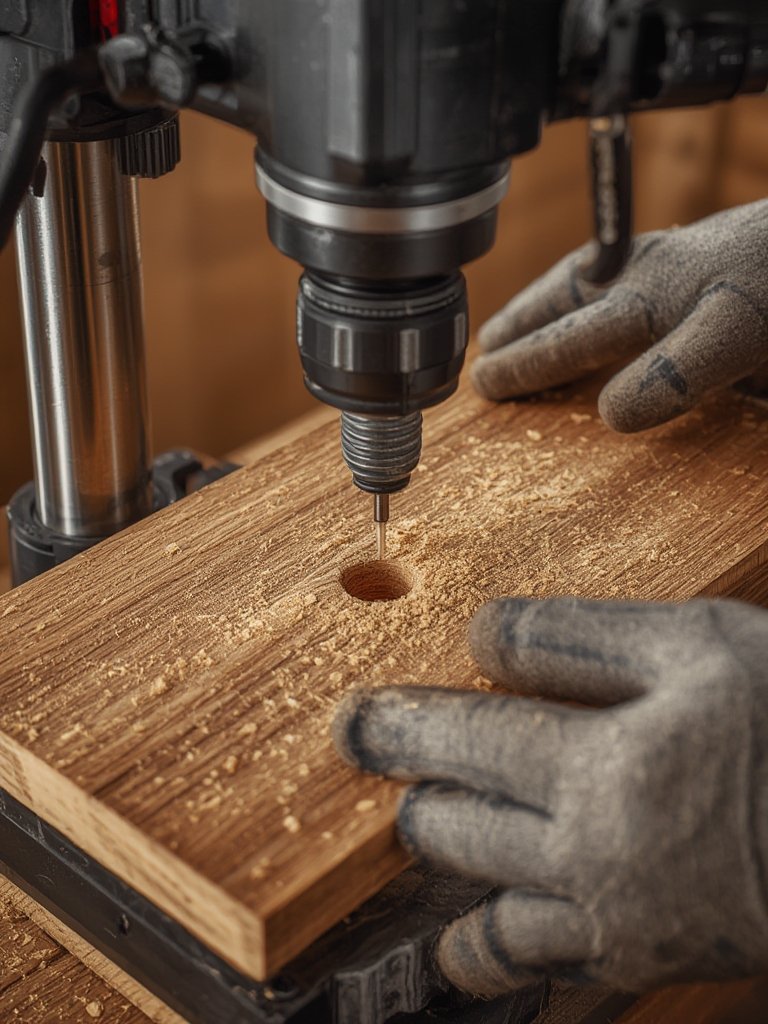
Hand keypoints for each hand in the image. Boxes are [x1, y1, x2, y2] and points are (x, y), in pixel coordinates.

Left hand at [333, 596, 767, 996]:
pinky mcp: (640, 958)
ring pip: (477, 901)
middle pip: (452, 825)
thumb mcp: (697, 643)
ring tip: (421, 818)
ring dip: (441, 855)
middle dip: (407, 783)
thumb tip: (482, 636)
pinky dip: (488, 950)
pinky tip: (468, 938)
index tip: (353, 716)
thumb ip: (578, 638)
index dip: (396, 722)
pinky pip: (534, 968)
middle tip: (377, 750)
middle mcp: (587, 857)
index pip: (461, 737)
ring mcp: (611, 919)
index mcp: (599, 768)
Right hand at [472, 201, 767, 431]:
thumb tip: (608, 412)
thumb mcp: (738, 334)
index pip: (571, 339)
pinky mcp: (699, 256)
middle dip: (522, 329)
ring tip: (515, 323)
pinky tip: (596, 300)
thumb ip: (674, 373)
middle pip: (567, 299)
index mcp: (654, 298)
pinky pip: (620, 272)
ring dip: (544, 303)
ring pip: (588, 279)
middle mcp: (654, 274)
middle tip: (484, 354)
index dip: (527, 365)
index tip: (489, 386)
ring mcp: (676, 260)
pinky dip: (587, 289)